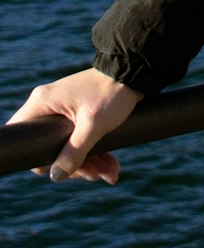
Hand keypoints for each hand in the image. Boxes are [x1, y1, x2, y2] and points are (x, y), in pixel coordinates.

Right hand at [6, 67, 142, 184]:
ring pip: (69, 146)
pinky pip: (81, 139)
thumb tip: (56, 176)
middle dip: (76, 166)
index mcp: (44, 102)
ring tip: (110, 172)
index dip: (37, 158)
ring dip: (90, 163)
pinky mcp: (80, 113)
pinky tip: (111, 167)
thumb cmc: (112, 93)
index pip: (22, 134)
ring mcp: (65, 109)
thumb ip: (73, 153)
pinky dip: (96, 153)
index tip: (60, 169)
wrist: (136, 72)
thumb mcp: (92, 126)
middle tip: (94, 175)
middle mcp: (50, 105)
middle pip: (51, 147)